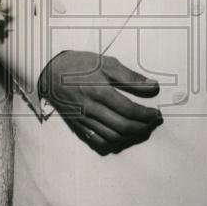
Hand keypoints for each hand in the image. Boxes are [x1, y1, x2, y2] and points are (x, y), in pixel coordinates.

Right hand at [38, 51, 161, 155]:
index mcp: (100, 91)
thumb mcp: (106, 63)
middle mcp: (92, 109)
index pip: (129, 110)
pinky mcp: (78, 126)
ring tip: (140, 127)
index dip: (146, 115)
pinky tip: (121, 134)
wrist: (50, 73)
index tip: (156, 113)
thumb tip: (153, 87)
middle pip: (123, 127)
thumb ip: (130, 77)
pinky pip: (98, 141)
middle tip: (152, 121)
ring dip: (131, 135)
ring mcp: (84, 120)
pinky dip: (114, 142)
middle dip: (143, 126)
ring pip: (113, 137)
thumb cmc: (79, 65)